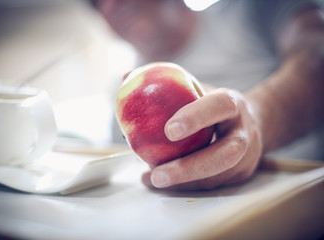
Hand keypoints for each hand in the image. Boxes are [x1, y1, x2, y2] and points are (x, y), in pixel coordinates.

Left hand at [142, 88, 262, 189]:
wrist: (252, 122)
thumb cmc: (214, 104)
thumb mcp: (197, 88)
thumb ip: (167, 84)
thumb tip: (125, 77)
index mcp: (234, 104)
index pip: (220, 106)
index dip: (196, 117)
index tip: (168, 131)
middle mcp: (244, 133)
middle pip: (224, 154)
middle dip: (188, 168)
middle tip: (156, 174)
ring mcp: (246, 158)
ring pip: (216, 177)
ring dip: (182, 182)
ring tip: (151, 179)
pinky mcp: (239, 175)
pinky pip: (211, 185)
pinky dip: (184, 186)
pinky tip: (158, 181)